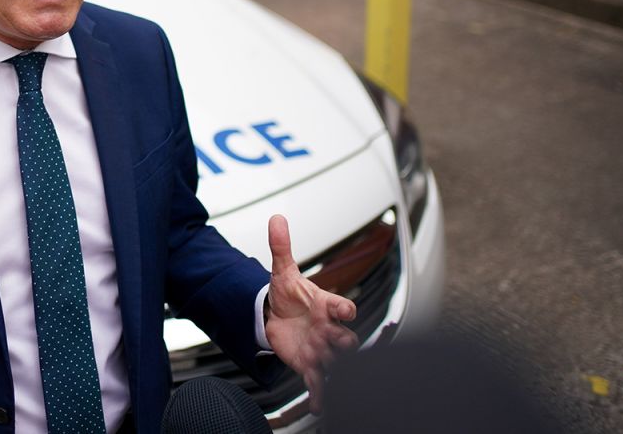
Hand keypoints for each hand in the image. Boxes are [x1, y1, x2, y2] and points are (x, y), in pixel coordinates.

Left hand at [262, 215, 358, 413]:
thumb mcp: (282, 272)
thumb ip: (281, 247)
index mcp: (325, 306)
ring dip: (331, 363)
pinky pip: (320, 382)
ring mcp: (321, 349)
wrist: (277, 316)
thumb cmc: (288, 295)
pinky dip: (321, 395)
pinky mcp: (309, 365)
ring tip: (322, 365)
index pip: (344, 307)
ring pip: (336, 360)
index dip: (344, 309)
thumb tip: (276, 217)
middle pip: (346, 338)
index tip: (344, 310)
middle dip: (341, 340)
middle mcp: (328, 329)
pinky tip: (320, 406)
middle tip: (329, 339)